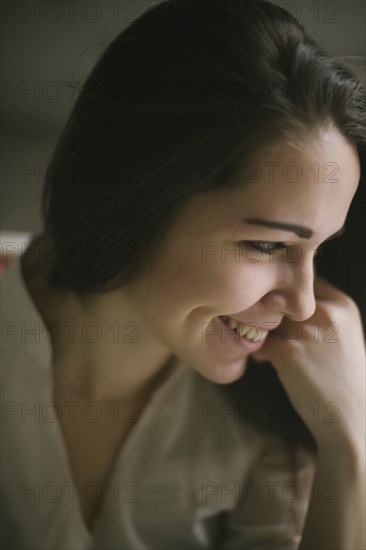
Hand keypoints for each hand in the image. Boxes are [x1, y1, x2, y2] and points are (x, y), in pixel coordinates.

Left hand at [251, 274, 364, 454]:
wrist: (350, 416)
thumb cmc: (342, 373)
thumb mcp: (343, 332)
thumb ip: (319, 310)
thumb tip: (279, 295)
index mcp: (341, 304)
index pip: (301, 282)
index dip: (287, 295)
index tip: (280, 309)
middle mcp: (325, 313)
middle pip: (281, 297)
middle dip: (271, 311)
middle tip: (266, 325)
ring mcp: (305, 332)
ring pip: (267, 317)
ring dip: (262, 330)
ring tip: (269, 344)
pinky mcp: (287, 352)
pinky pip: (259, 341)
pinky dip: (259, 351)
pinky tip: (266, 360)